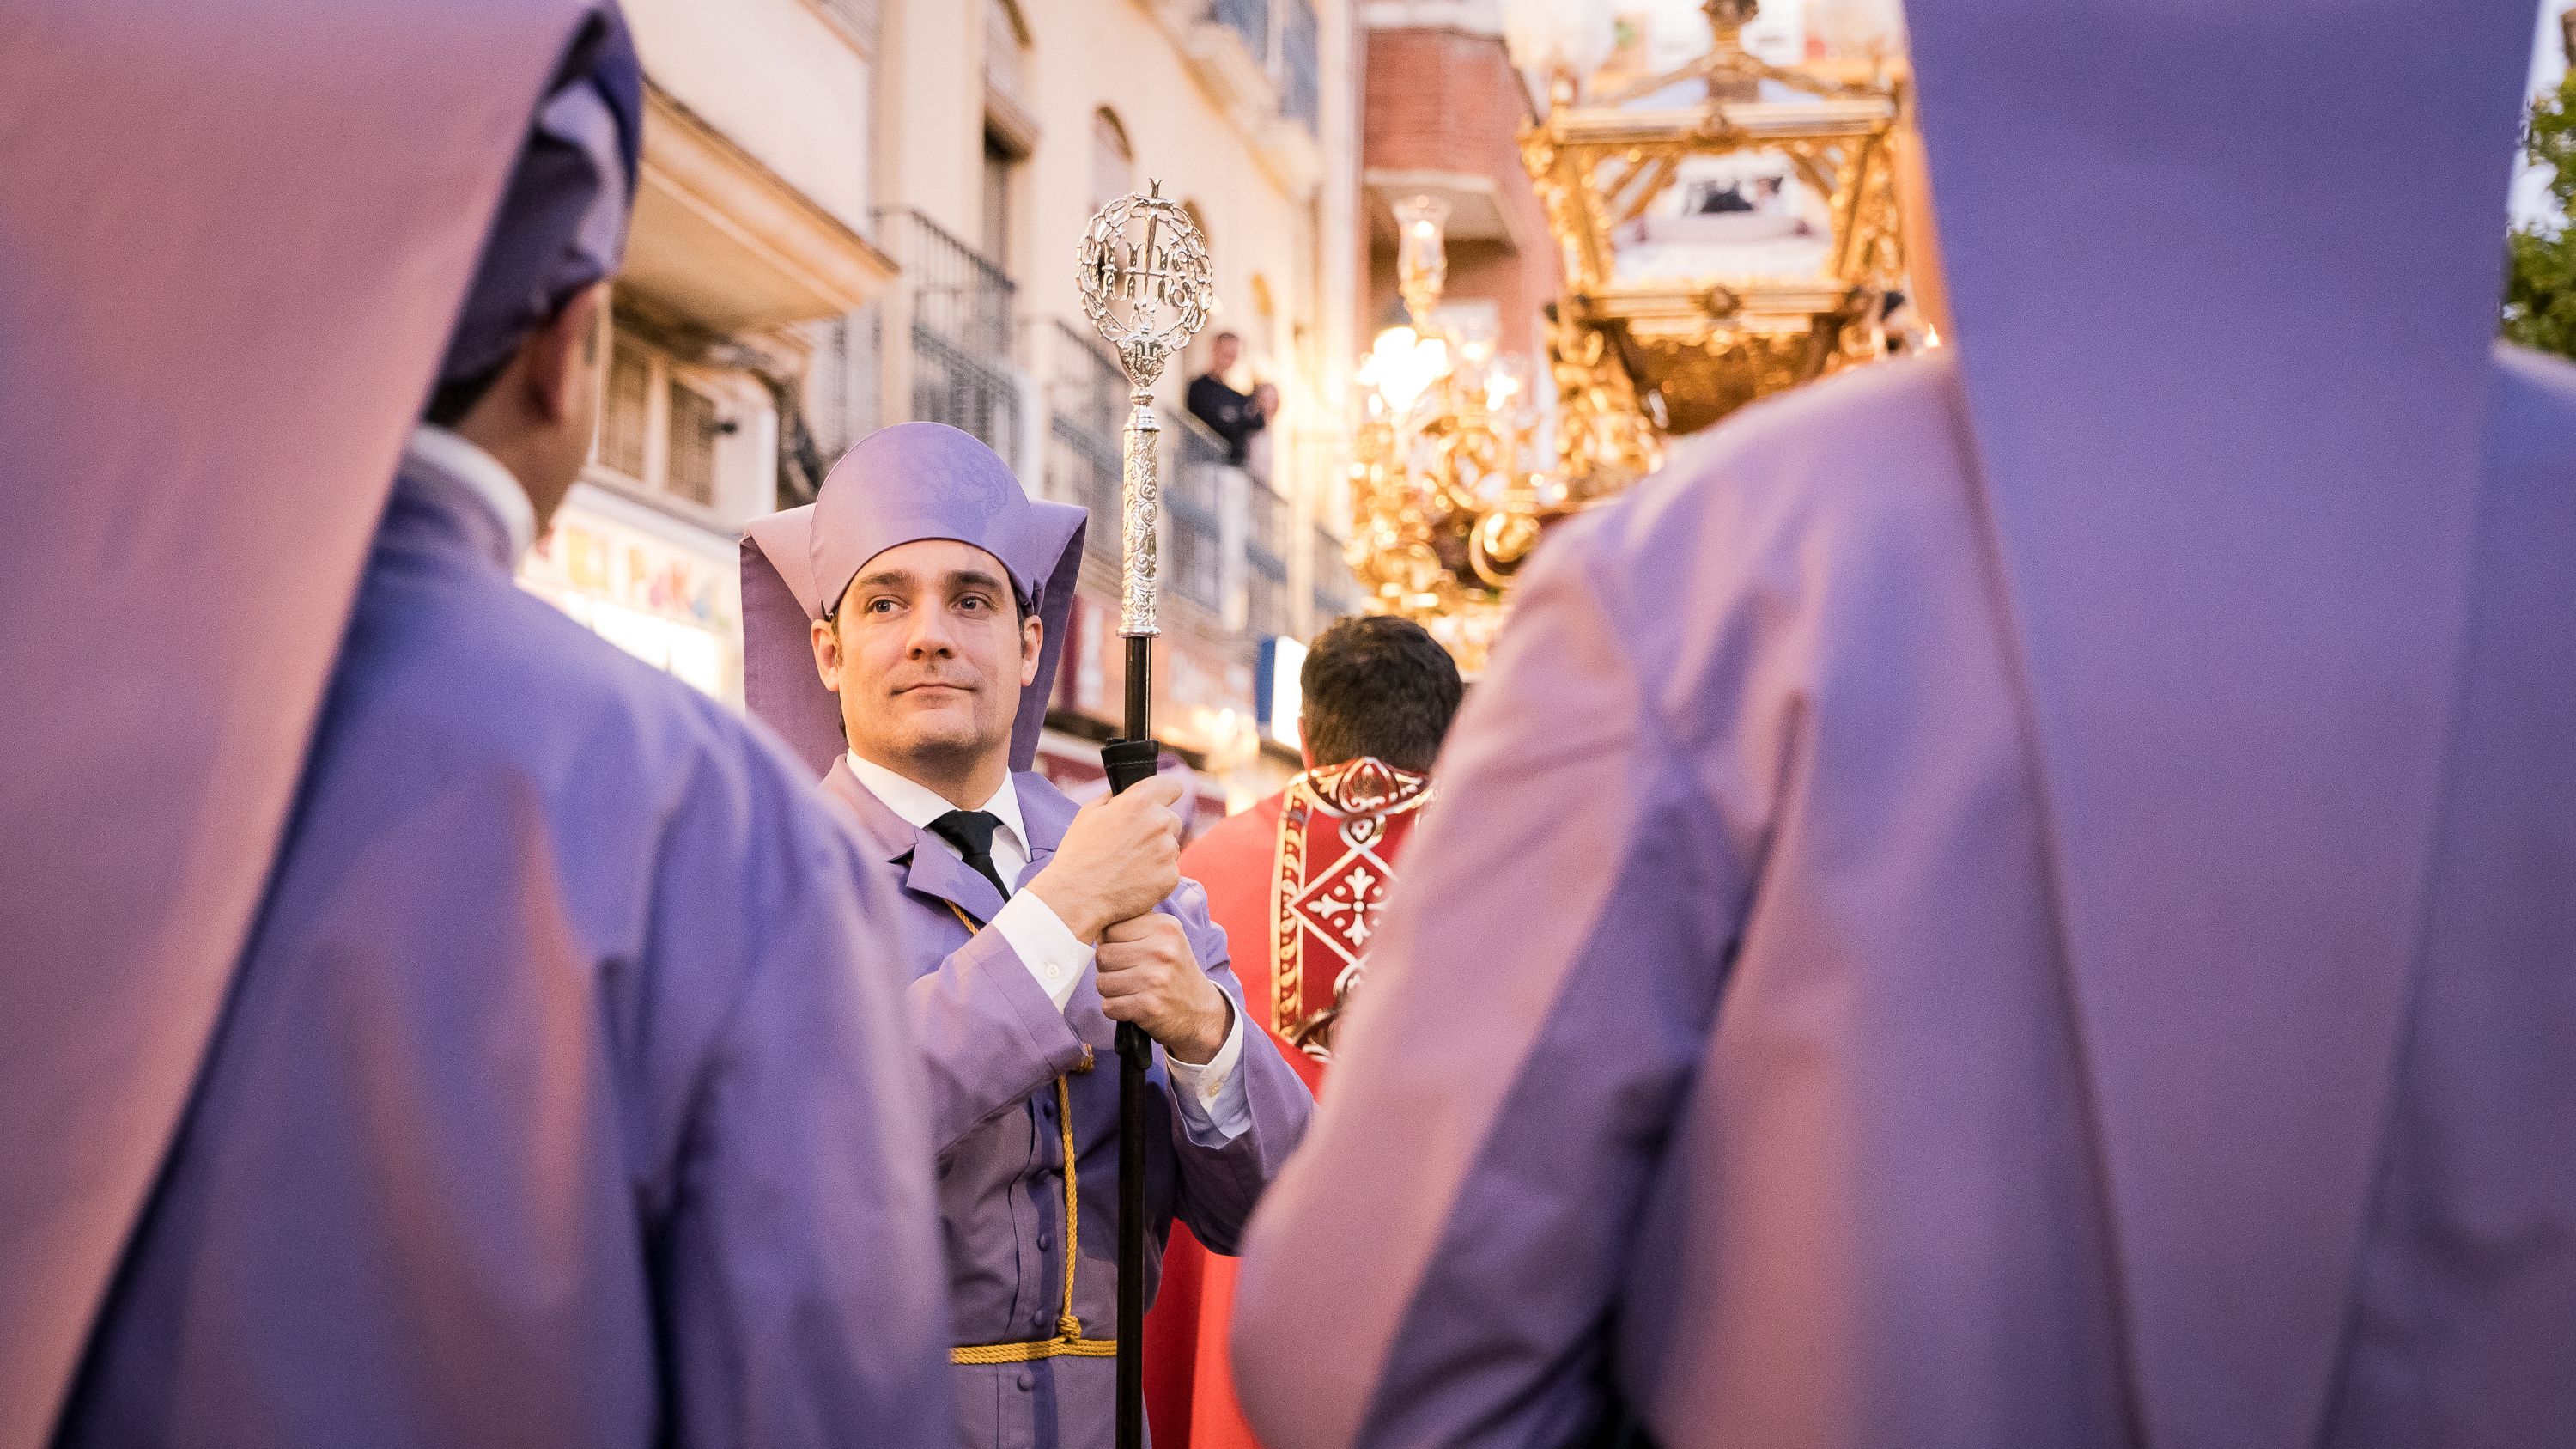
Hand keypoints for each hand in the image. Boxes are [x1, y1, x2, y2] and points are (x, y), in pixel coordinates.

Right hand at [1024, 776, 1182, 943]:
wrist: (1078, 897)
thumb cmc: (1079, 853)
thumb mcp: (1089, 813)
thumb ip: (1115, 797)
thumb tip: (1126, 793)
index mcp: (1140, 802)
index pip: (1172, 786)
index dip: (1165, 793)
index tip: (1159, 801)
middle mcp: (1159, 823)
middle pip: (1172, 819)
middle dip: (1157, 827)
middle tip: (1131, 843)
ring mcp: (1167, 851)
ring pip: (1170, 846)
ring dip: (1156, 852)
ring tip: (1128, 865)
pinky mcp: (1171, 877)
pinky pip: (1169, 870)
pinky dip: (1156, 875)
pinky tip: (1133, 880)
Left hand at [1096, 913, 1229, 1062]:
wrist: (1201, 1013)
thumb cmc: (1174, 972)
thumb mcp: (1165, 939)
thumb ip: (1134, 926)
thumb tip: (1093, 928)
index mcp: (1164, 927)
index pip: (1110, 929)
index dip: (1111, 944)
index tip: (1128, 953)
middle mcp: (1162, 950)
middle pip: (1102, 955)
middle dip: (1108, 969)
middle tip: (1130, 974)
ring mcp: (1155, 979)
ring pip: (1102, 982)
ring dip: (1111, 991)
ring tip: (1133, 990)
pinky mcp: (1148, 1006)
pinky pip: (1108, 1006)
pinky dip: (1117, 1010)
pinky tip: (1135, 1006)